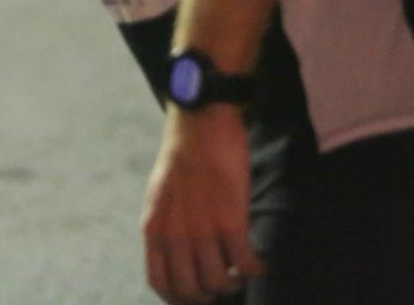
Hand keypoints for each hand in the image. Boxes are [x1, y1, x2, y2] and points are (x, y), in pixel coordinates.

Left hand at [142, 106, 261, 302]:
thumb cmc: (182, 159)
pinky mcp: (231, 221)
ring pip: (220, 282)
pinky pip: (247, 264)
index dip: (178, 299)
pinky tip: (259, 261)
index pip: (160, 282)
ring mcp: (202, 229)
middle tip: (223, 285)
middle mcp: (174, 233)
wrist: (199, 125)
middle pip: (191, 289)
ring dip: (234, 284)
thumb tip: (177, 256)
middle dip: (210, 296)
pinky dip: (256, 269)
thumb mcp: (159, 197)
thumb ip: (165, 227)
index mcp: (153, 227)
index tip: (194, 300)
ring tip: (240, 271)